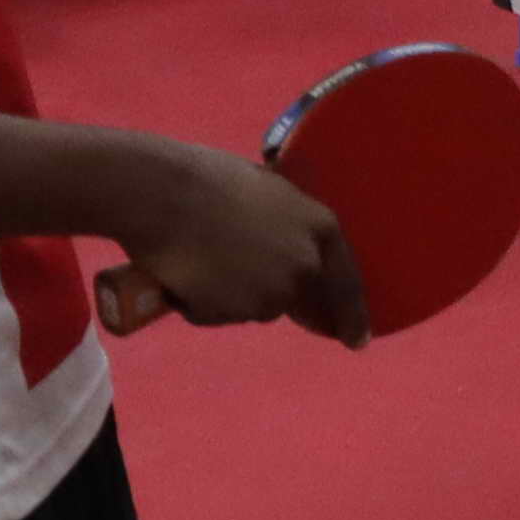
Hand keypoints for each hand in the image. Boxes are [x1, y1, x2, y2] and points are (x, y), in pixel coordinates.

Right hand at [93, 136, 364, 342]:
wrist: (163, 194)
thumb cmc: (208, 179)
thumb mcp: (268, 192)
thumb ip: (287, 224)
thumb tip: (286, 241)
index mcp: (321, 228)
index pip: (346, 283)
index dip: (352, 315)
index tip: (356, 340)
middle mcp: (305, 265)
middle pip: (292, 297)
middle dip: (266, 291)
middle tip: (229, 267)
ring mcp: (272, 292)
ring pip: (252, 307)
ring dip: (228, 294)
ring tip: (198, 255)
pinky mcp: (235, 311)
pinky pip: (217, 314)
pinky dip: (200, 302)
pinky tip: (184, 272)